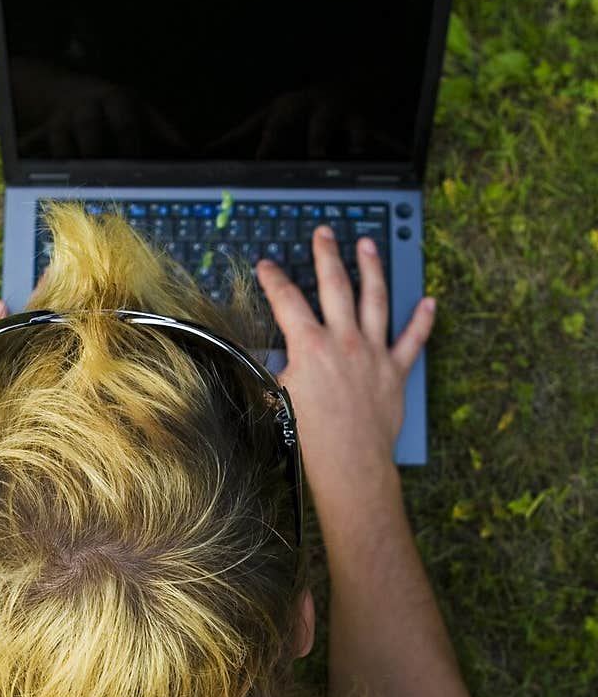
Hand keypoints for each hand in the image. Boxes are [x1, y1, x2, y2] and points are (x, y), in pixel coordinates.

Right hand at [256, 228, 436, 494]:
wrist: (349, 462)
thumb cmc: (311, 436)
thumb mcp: (280, 395)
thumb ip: (279, 367)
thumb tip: (275, 355)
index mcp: (310, 346)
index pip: (287, 301)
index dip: (274, 279)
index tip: (268, 265)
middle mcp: (344, 341)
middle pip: (335, 285)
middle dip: (327, 255)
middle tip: (325, 234)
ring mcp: (373, 353)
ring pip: (374, 299)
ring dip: (371, 269)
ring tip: (368, 246)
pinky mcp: (395, 371)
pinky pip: (412, 340)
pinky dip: (422, 321)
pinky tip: (429, 302)